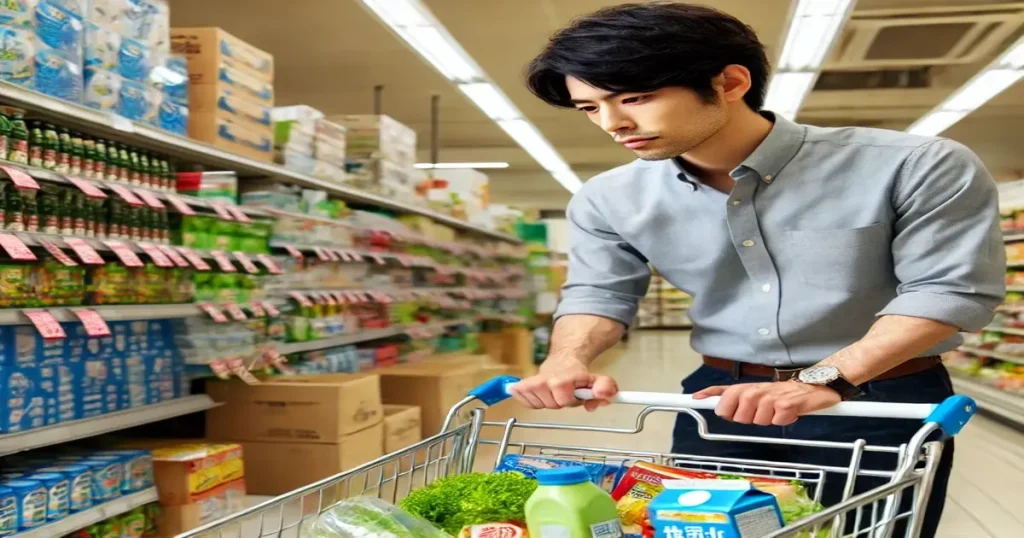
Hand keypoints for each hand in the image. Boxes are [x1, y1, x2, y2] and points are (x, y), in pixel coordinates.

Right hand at [508, 358, 617, 411]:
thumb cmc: (576, 372)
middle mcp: (542, 381)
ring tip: (553, 391)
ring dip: (548, 401)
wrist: (561, 358)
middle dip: (561, 401)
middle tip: (564, 391)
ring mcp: (528, 384)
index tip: (575, 393)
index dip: (572, 400)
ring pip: (539, 406)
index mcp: (560, 381)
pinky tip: (542, 392)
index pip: (565, 402)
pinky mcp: (519, 387)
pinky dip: (535, 400)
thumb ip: (605, 387)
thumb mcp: (596, 378)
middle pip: (552, 406)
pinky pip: (527, 404)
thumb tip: (604, 396)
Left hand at [693, 381, 840, 425]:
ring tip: (776, 412)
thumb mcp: (757, 392)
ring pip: (756, 421)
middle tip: (759, 413)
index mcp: (748, 388)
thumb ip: (736, 398)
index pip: (724, 391)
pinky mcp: (786, 405)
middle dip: (745, 419)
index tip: (695, 398)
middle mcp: (756, 391)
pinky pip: (776, 422)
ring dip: (766, 421)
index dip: (709, 395)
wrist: (813, 386)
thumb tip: (712, 403)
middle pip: (737, 414)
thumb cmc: (782, 393)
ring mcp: (771, 398)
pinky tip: (789, 414)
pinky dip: (783, 422)